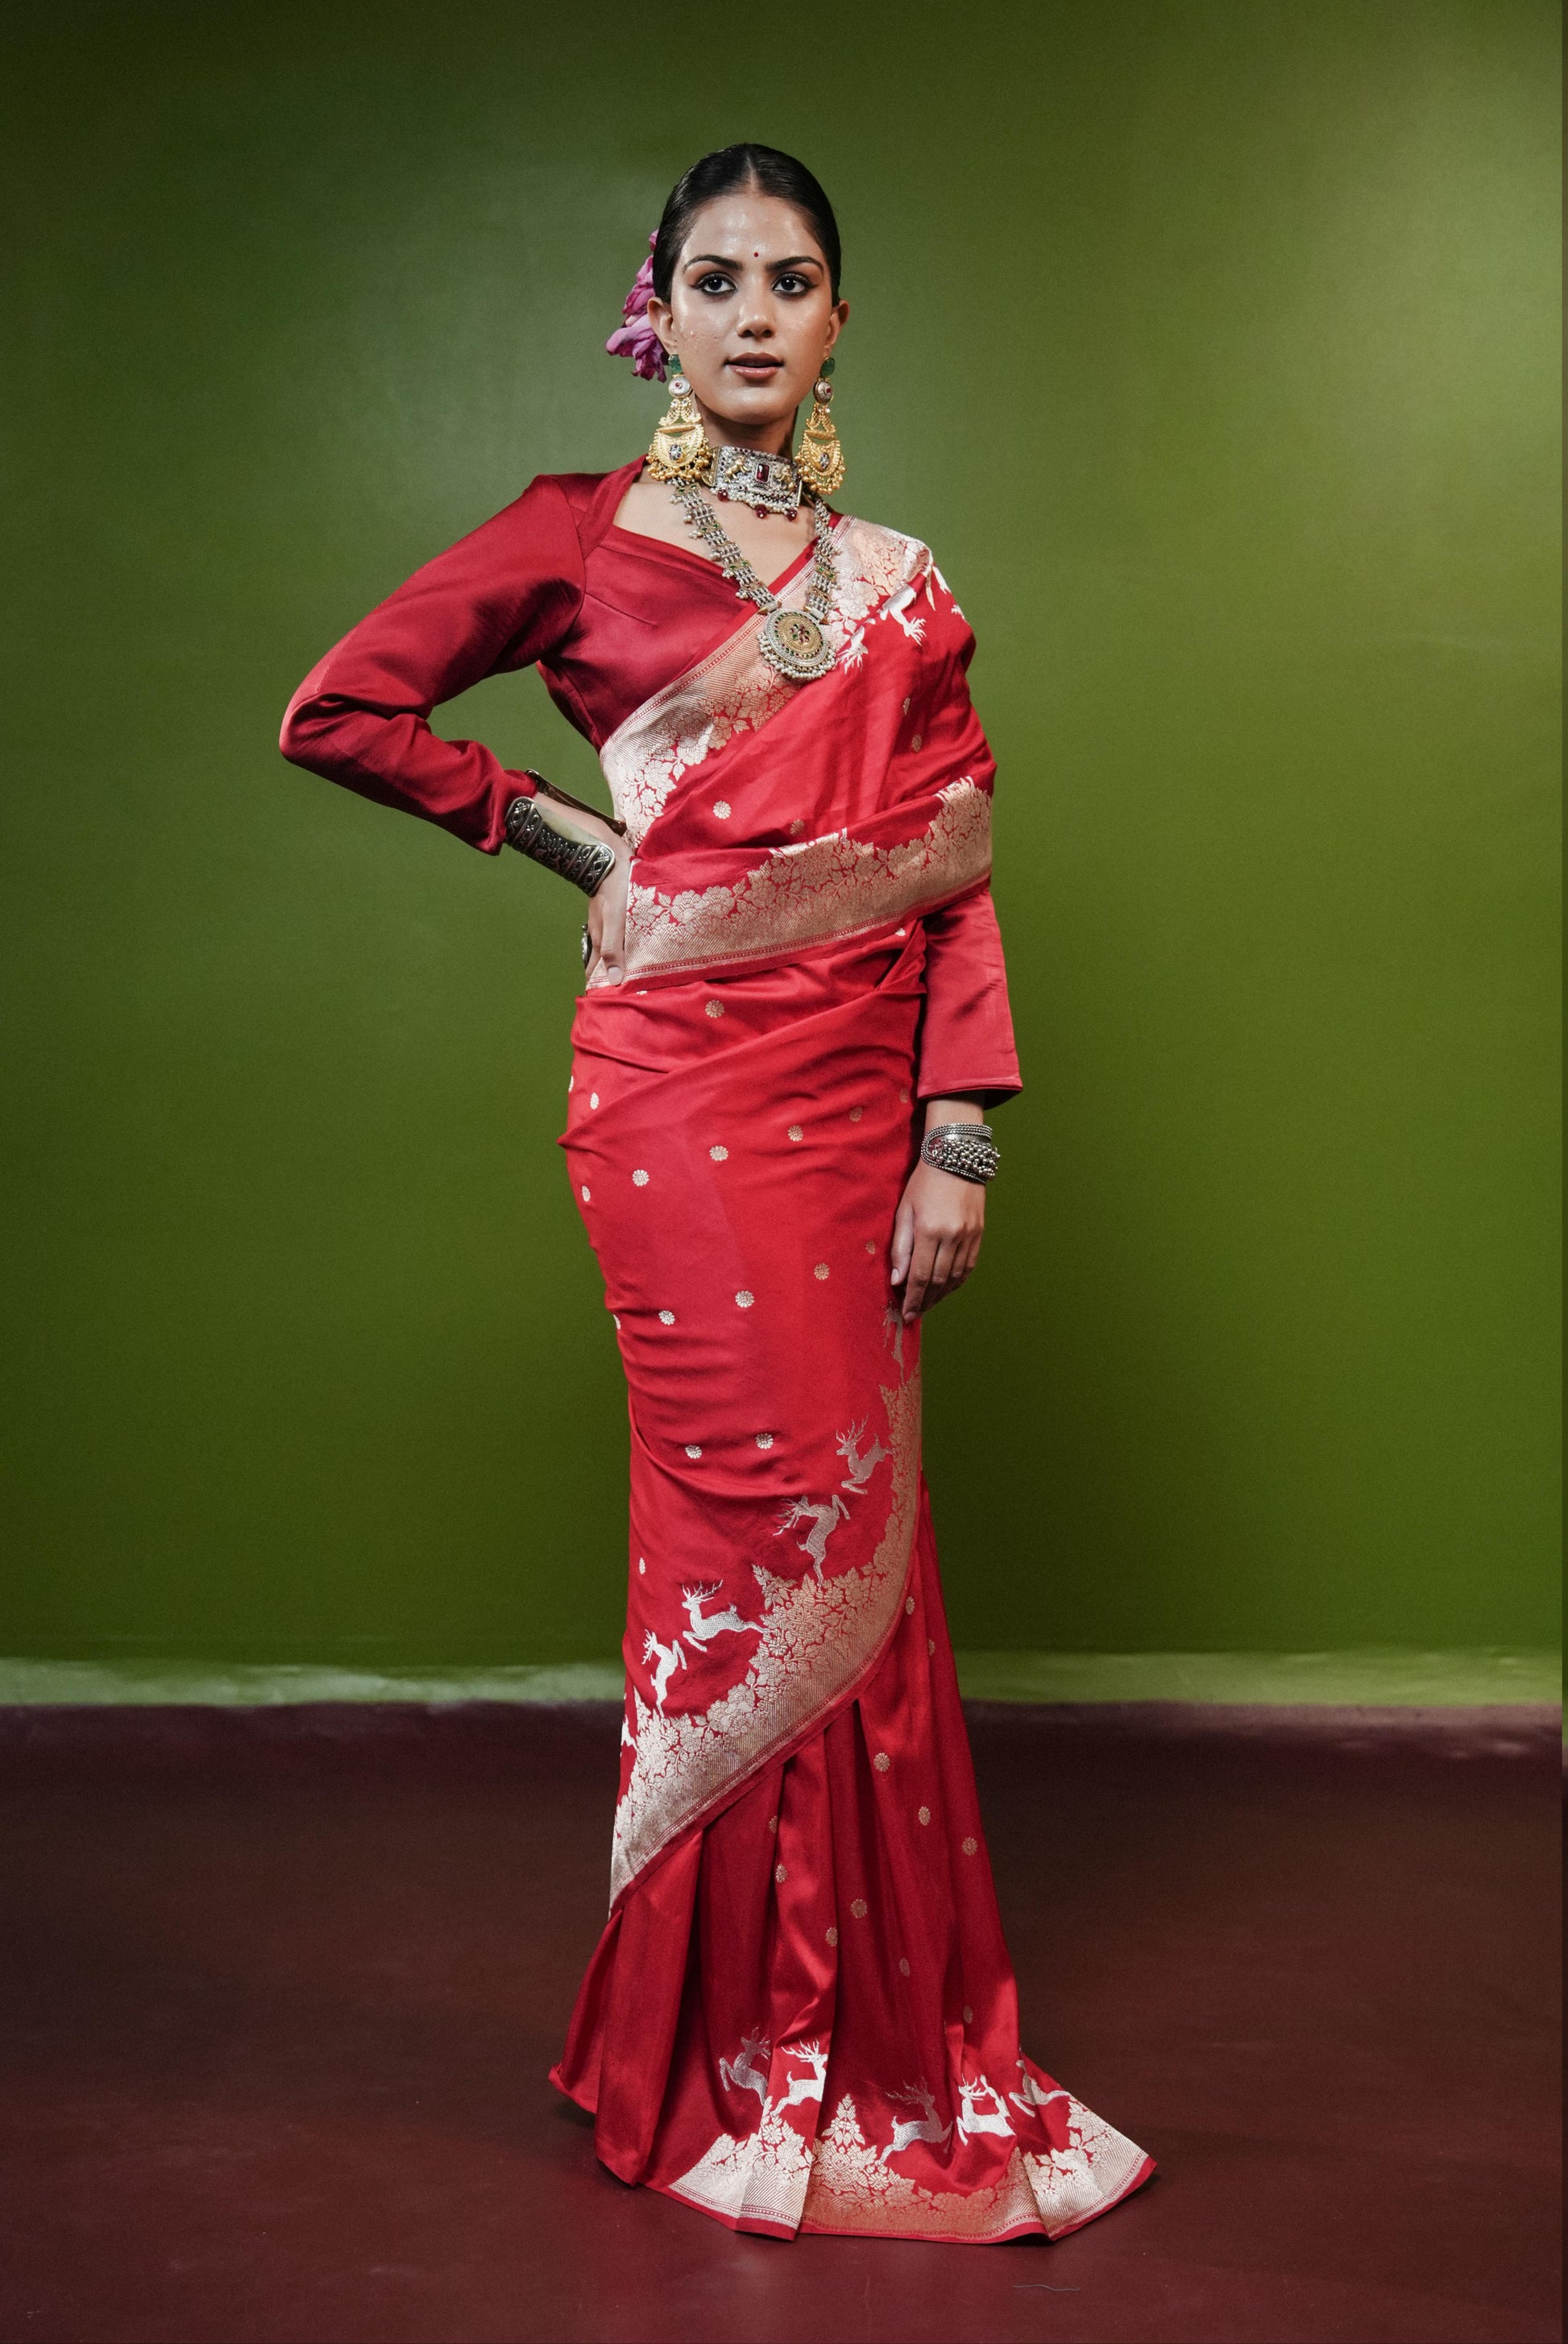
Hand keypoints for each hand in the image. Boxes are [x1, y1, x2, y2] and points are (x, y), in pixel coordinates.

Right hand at [581, 830, 631, 986]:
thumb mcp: (616, 919)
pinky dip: (621, 944)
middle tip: (622, 994)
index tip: (607, 1005)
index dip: (600, 988)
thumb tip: (614, 981)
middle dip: (609, 978)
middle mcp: (599, 931)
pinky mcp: (612, 909)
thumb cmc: (615, 886)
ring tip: (629, 975)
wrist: (607, 852)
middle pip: (602, 962)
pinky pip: (615, 933)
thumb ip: (613, 948)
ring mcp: (604, 920)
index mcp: (599, 938)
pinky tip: (631, 944)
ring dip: (617, 961)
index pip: (595, 971)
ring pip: (609, 947)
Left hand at [891, 1102, 987, 1322]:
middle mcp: (952, 1236)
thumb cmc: (924, 1182)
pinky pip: (968, 1267)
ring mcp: (969, 1235)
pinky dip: (957, 1282)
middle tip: (915, 1313)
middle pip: (938, 1281)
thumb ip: (900, 1247)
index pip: (920, 1276)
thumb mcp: (904, 1211)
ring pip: (955, 1277)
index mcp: (929, 1230)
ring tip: (928, 1304)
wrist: (956, 1157)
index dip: (913, 1298)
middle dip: (925, 1301)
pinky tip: (946, 1288)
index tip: (906, 1313)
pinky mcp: (979, 1233)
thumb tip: (897, 1281)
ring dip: (941, 1295)